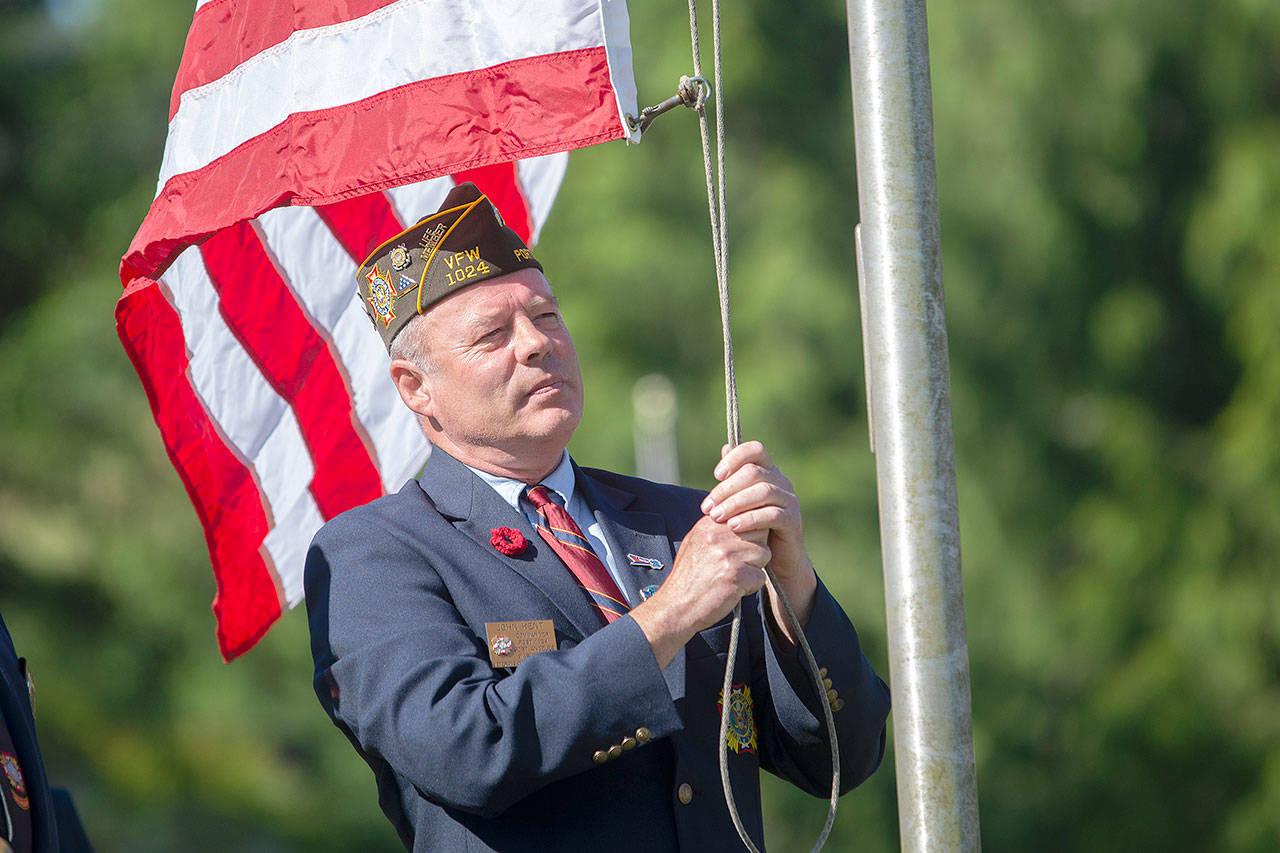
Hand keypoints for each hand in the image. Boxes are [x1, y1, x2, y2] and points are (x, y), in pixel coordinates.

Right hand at [631, 515, 770, 667]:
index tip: (741, 546)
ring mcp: (727, 555)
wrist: (676, 607)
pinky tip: (733, 590)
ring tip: (734, 577)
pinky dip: (751, 587)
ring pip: (764, 553)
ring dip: (754, 568)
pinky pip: (761, 576)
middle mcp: (717, 536)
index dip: (750, 532)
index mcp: (708, 525)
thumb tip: (741, 518)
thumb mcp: (695, 543)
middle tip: (738, 564)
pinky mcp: (736, 576)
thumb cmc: (688, 578)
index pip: (746, 515)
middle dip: (755, 549)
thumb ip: (716, 529)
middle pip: (759, 532)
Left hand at [701, 441, 809, 582]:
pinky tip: (733, 526)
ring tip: (716, 517)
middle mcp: (782, 482)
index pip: (755, 450)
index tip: (716, 475)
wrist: (775, 560)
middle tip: (707, 506)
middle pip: (754, 472)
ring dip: (735, 503)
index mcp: (768, 472)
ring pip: (763, 491)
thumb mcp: (740, 502)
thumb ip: (733, 478)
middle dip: (726, 488)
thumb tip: (725, 449)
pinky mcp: (793, 520)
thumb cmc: (753, 528)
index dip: (734, 458)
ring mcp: (790, 500)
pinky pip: (772, 514)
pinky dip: (750, 519)